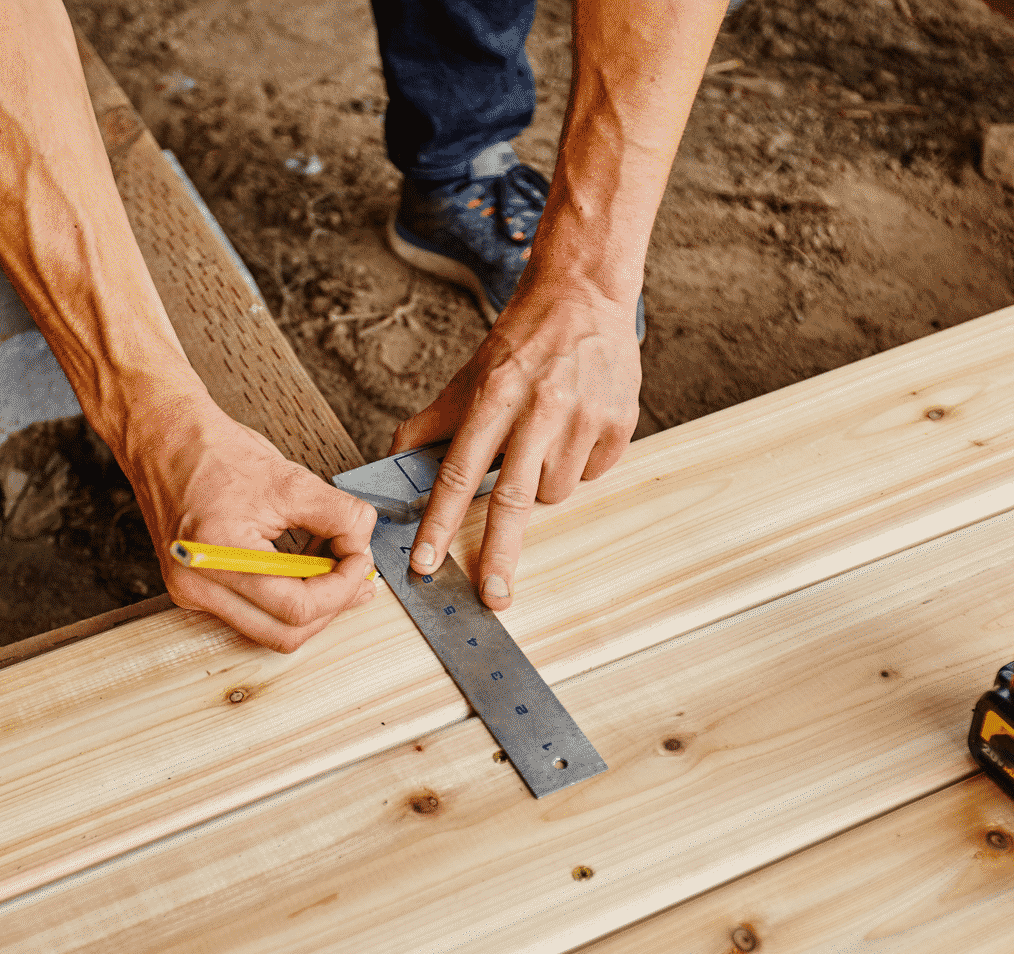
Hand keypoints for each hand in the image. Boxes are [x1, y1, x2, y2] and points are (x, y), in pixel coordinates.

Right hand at [121, 402, 378, 651]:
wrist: (165, 440)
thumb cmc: (213, 453)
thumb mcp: (290, 479)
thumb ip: (339, 515)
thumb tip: (363, 543)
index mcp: (217, 555)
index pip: (297, 606)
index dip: (341, 588)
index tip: (360, 560)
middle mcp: (197, 585)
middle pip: (285, 633)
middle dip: (330, 605)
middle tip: (355, 572)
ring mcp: (192, 593)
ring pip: (270, 630)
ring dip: (310, 604)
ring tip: (331, 565)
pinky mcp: (194, 590)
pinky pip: (252, 614)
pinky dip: (285, 598)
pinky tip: (302, 567)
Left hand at [391, 281, 639, 609]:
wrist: (583, 297)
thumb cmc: (520, 344)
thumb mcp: (468, 376)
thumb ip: (431, 423)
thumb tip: (394, 462)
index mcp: (493, 396)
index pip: (459, 471)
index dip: (439, 522)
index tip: (427, 563)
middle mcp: (538, 408)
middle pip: (514, 499)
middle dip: (501, 555)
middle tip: (494, 596)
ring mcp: (582, 416)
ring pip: (556, 491)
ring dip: (544, 484)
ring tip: (544, 440)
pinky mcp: (619, 421)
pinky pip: (594, 474)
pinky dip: (581, 464)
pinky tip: (577, 428)